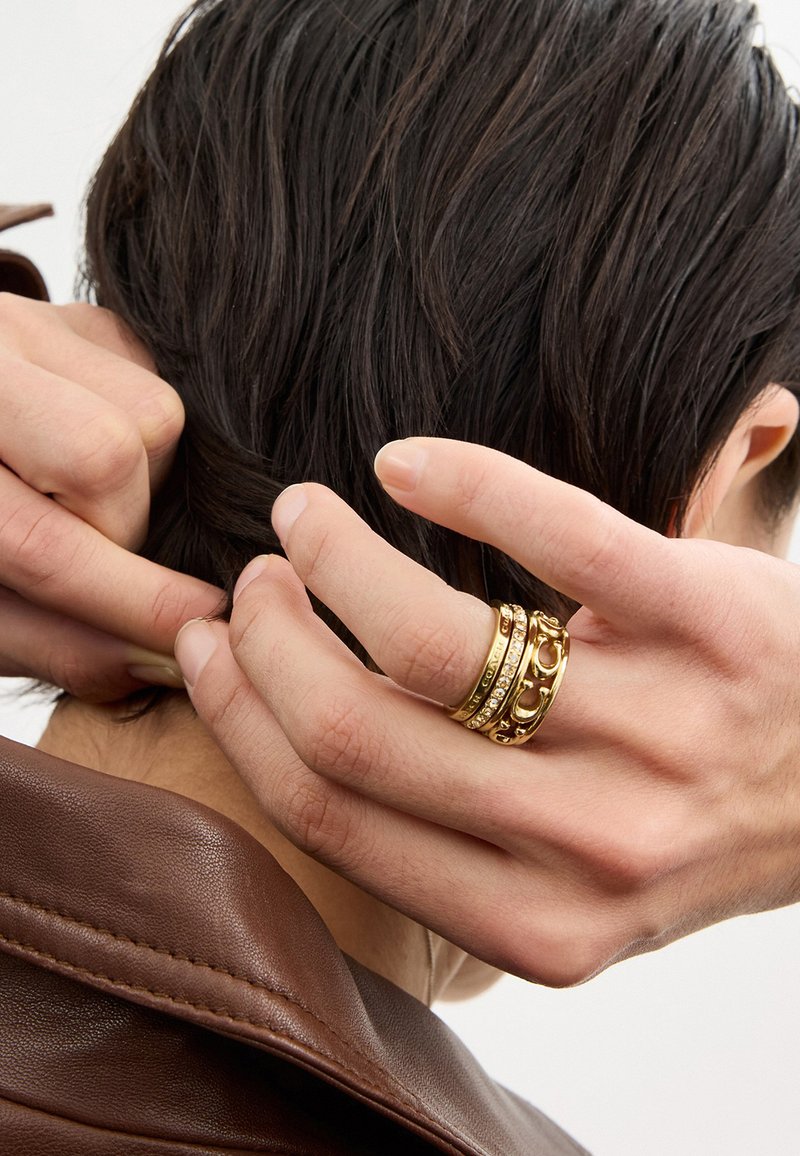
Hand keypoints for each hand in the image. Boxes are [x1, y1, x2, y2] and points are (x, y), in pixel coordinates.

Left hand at [0, 293, 220, 699]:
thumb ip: (54, 643)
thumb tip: (158, 658)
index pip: (40, 539)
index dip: (126, 597)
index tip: (189, 629)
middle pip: (107, 453)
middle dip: (125, 530)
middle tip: (100, 558)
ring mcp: (29, 323)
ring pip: (152, 412)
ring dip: (144, 483)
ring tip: (84, 501)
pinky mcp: (86, 319)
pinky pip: (158, 384)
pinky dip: (150, 443)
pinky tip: (95, 460)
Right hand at [176, 437, 799, 983]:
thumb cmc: (691, 814)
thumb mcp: (573, 877)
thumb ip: (449, 842)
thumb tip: (285, 728)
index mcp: (537, 924)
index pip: (329, 813)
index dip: (240, 717)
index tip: (210, 645)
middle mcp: (590, 846)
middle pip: (355, 730)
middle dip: (268, 637)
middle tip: (258, 576)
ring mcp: (656, 734)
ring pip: (429, 641)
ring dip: (333, 559)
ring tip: (310, 516)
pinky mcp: (709, 622)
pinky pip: (556, 534)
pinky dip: (457, 480)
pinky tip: (401, 464)